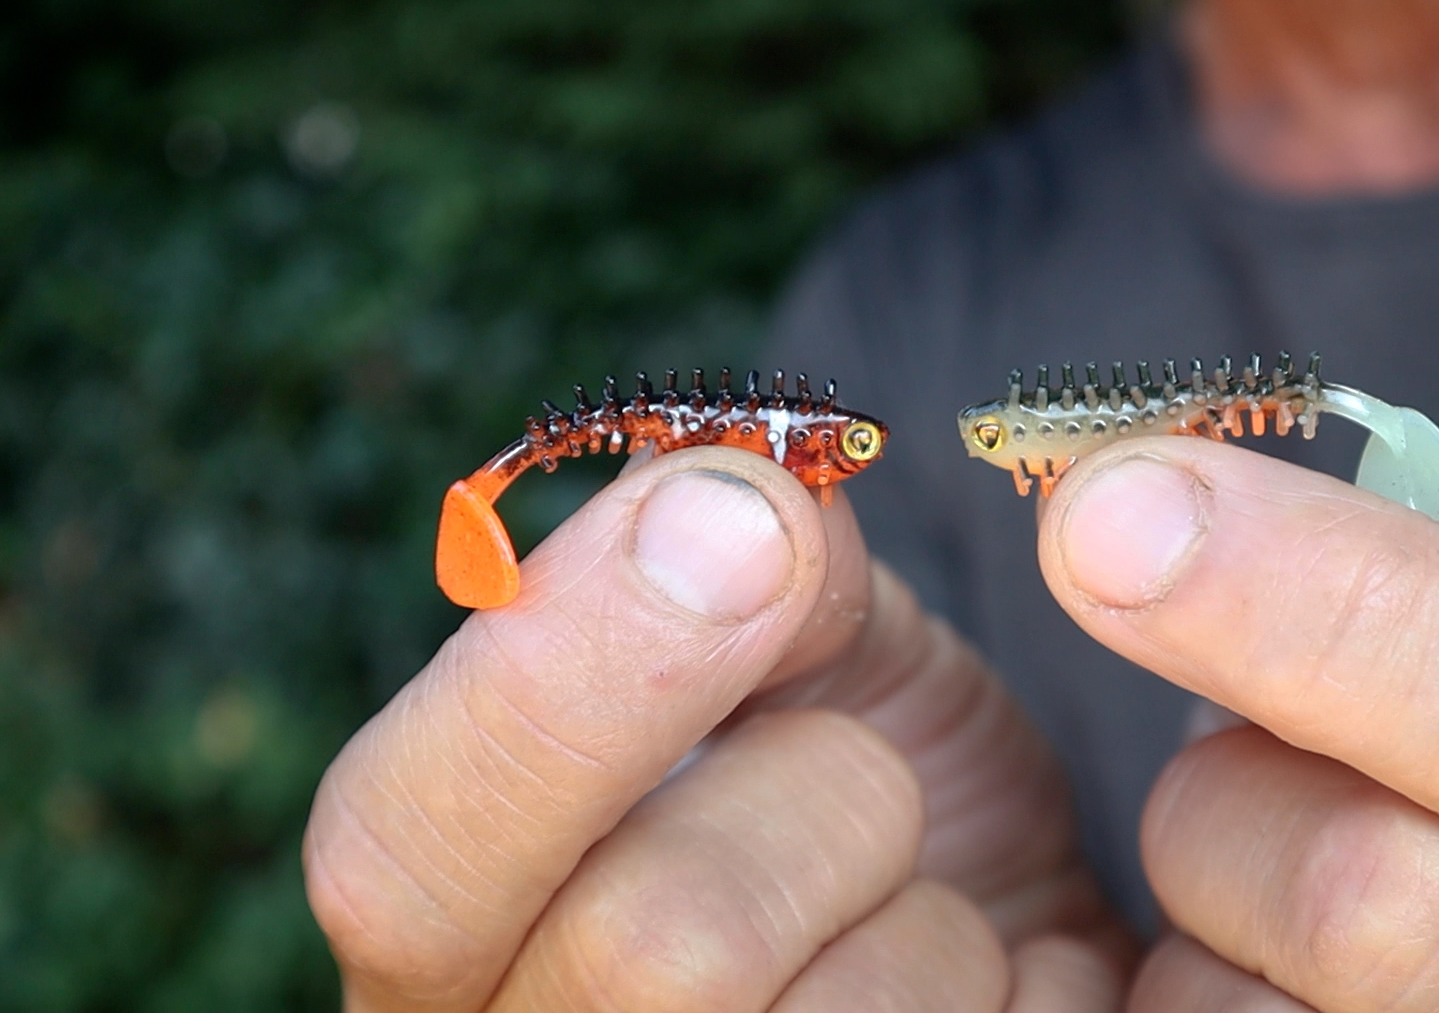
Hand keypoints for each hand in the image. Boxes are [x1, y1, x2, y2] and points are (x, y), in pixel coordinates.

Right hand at [304, 446, 1128, 1011]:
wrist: (985, 937)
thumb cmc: (852, 797)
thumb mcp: (795, 654)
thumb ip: (747, 568)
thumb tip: (737, 492)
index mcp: (453, 932)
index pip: (401, 847)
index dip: (563, 678)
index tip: (738, 523)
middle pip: (656, 947)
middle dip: (823, 799)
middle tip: (866, 776)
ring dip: (932, 917)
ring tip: (928, 903)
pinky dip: (1022, 995)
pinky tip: (992, 982)